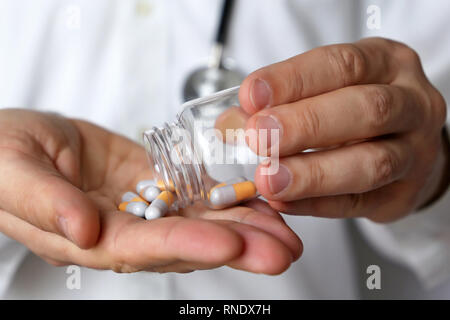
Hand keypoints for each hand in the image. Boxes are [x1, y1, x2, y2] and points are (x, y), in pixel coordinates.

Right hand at [0, 109, 301, 273]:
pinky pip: (192, 193)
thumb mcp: (11, 172)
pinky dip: (225, 197)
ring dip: (243, 226)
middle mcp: (122, 228)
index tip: (230, 243)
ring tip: (284, 231)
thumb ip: (43, 203)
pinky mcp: (151, 181)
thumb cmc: (3, 155)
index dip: (187, 246)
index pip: (144, 247)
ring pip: (198, 220)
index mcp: (86, 235)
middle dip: (235, 246)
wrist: (17, 140)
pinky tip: (257, 201)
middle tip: (282, 250)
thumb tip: (81, 229)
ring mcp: (141, 205)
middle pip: (184, 243)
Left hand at [240, 37, 447, 221]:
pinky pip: (359, 204)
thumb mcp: (326, 89)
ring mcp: (415, 153)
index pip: (343, 65)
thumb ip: (282, 102)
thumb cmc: (354, 108)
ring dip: (313, 173)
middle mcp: (411, 104)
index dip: (294, 80)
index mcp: (387, 64)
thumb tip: (231, 123)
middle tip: (260, 137)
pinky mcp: (402, 196)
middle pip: (366, 110)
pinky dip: (316, 204)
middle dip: (306, 125)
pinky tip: (283, 201)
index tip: (251, 96)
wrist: (403, 143)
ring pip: (372, 163)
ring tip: (269, 180)